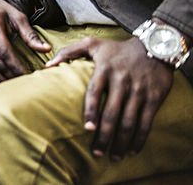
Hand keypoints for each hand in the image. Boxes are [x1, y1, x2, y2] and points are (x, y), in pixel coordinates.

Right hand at [0, 0, 49, 84]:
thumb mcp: (15, 16)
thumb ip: (30, 34)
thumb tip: (46, 49)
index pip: (5, 52)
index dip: (17, 67)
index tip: (29, 77)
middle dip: (11, 77)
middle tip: (24, 86)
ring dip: (0, 82)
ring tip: (14, 88)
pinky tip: (0, 85)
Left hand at [46, 36, 173, 159]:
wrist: (155, 46)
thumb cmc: (118, 48)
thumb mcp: (92, 44)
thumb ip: (68, 52)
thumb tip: (47, 65)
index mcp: (104, 70)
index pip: (95, 92)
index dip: (92, 111)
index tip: (88, 128)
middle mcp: (121, 82)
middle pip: (112, 112)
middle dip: (104, 135)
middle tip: (97, 153)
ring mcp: (138, 91)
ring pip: (129, 121)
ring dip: (121, 141)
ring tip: (113, 156)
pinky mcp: (153, 98)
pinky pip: (146, 122)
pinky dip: (140, 138)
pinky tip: (132, 150)